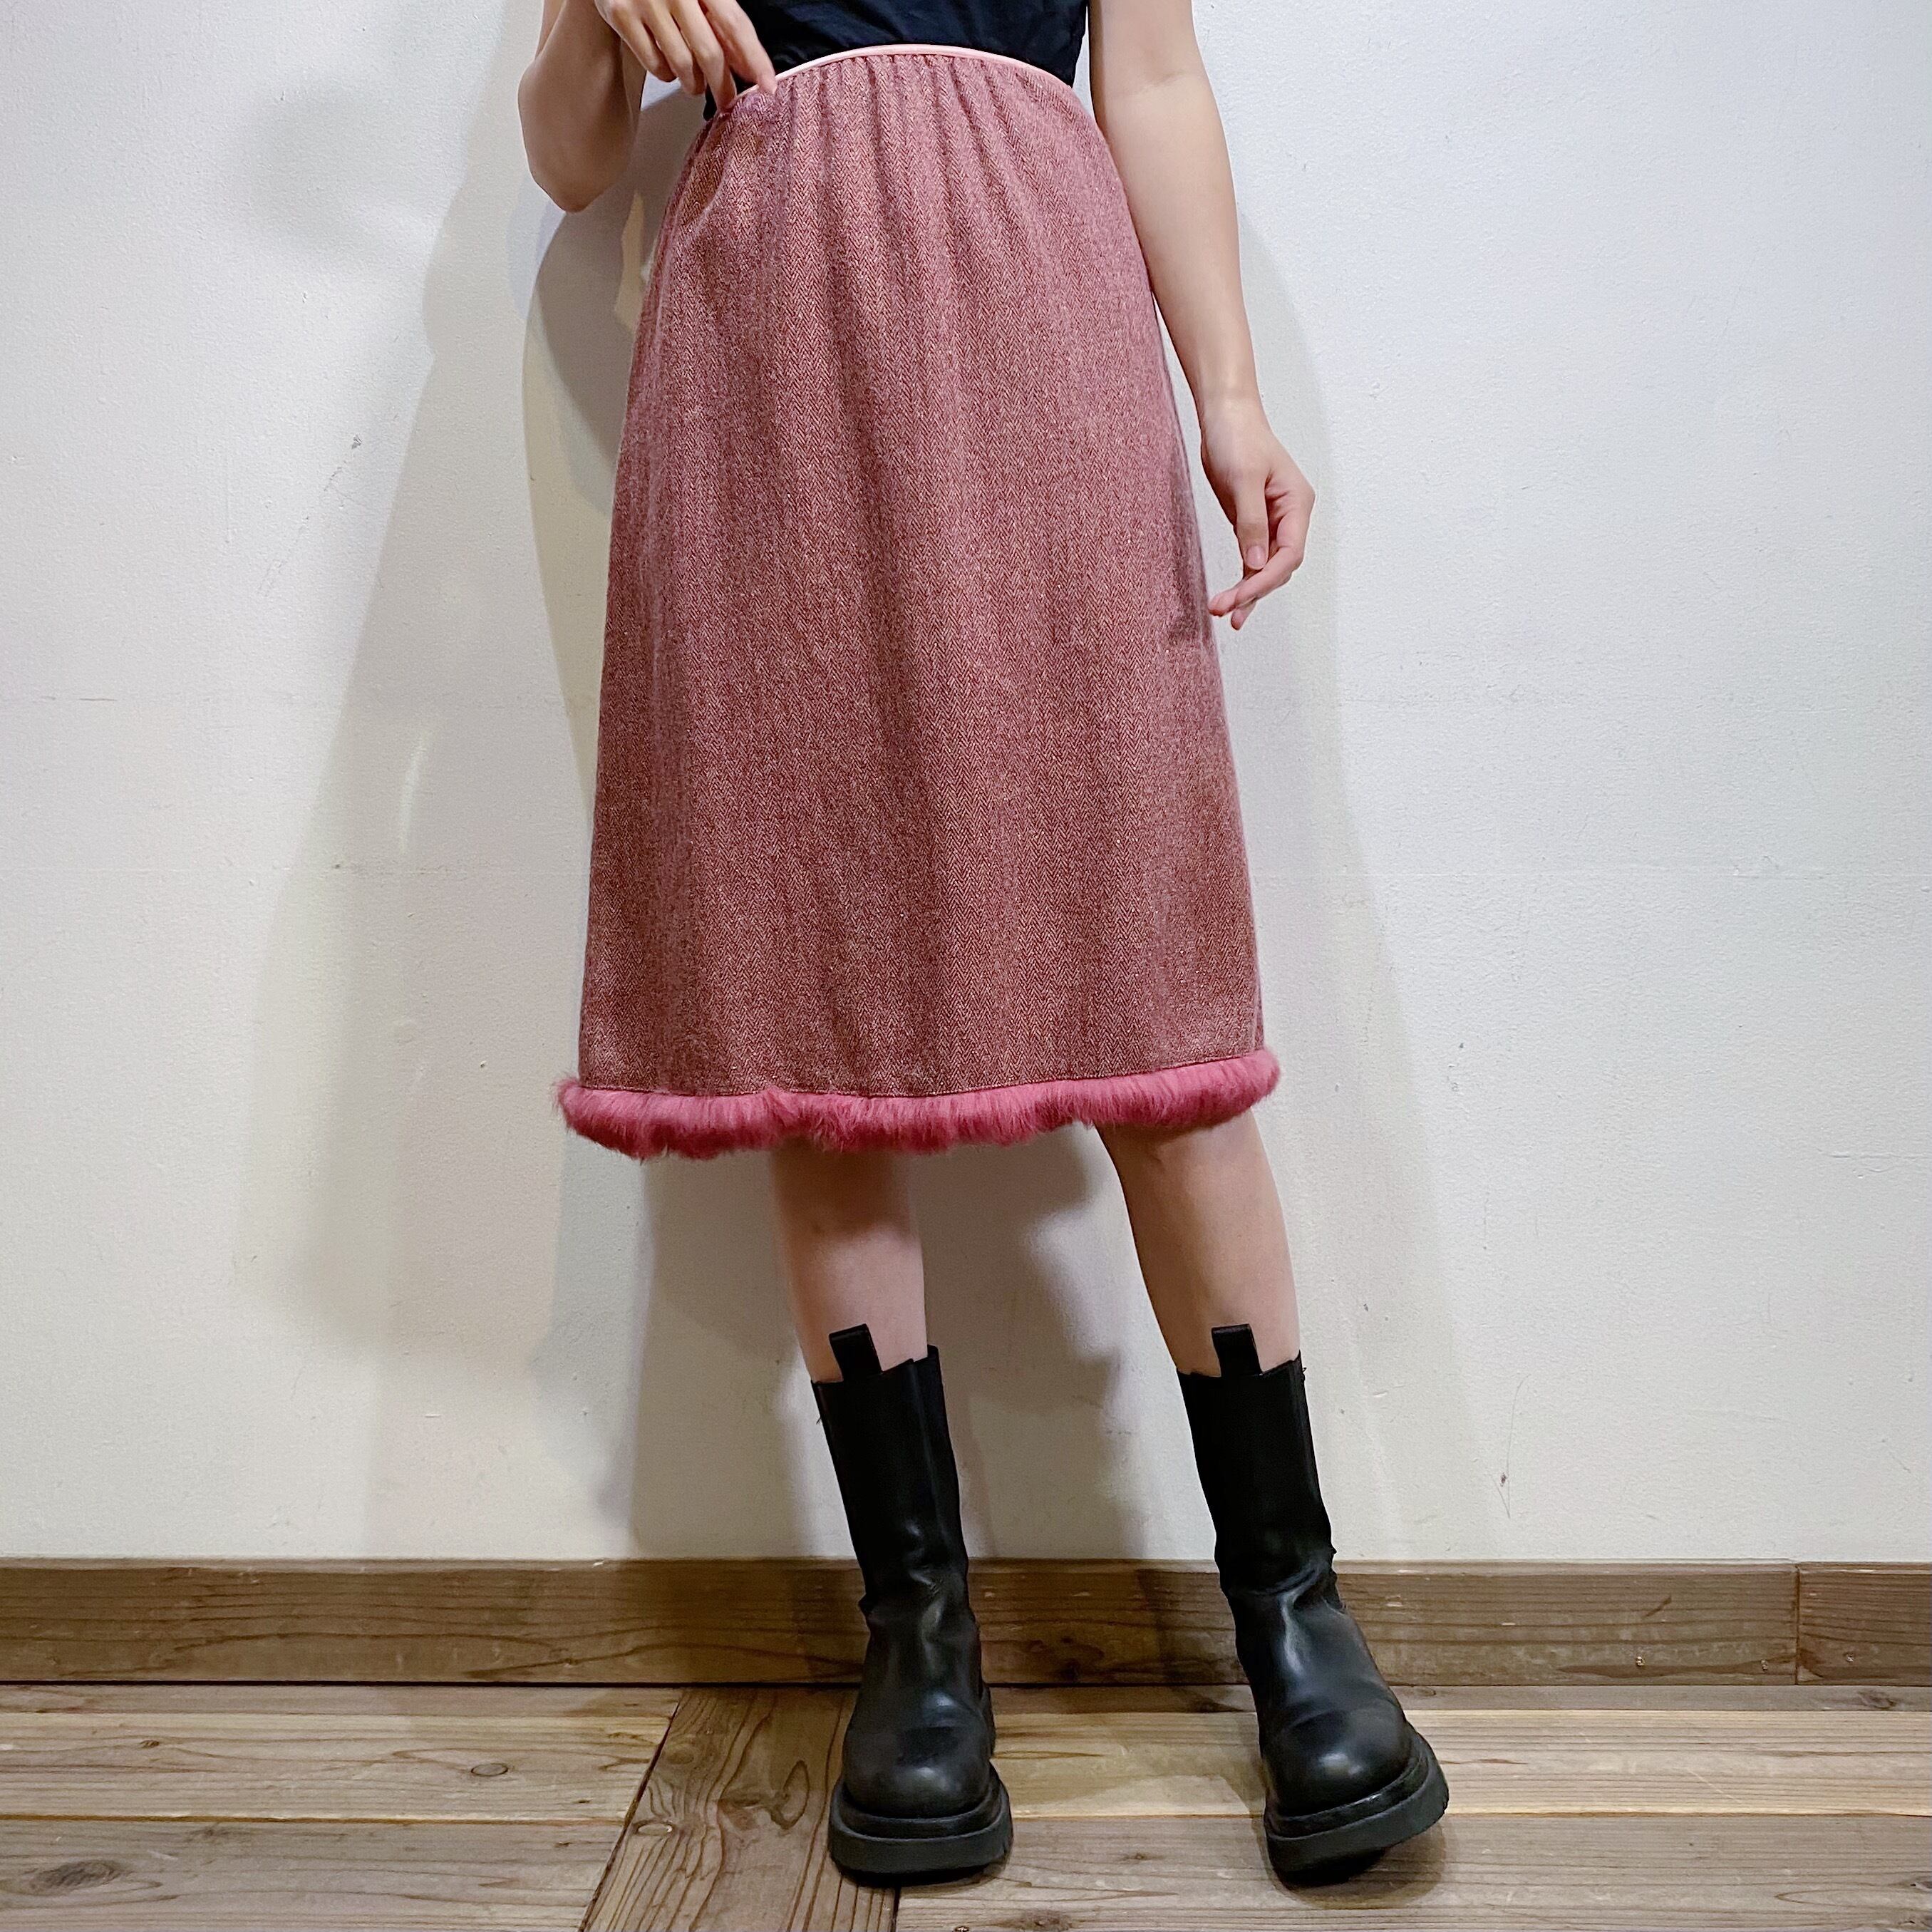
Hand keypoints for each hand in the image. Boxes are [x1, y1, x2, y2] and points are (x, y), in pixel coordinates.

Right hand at [595, 0, 775, 107]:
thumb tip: (746, 65)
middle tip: (727, 101)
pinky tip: (669, 65)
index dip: (754, 58)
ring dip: (693, 83)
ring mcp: (646, 2)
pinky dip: (666, 74)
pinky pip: (654, 64)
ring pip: (681, 65)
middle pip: (709, 53)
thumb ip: (721, 19)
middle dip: (722, 86)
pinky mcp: (621, 14)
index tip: (768, 85)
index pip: (735, 24)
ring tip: (694, 82)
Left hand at [1198, 398, 1313, 630]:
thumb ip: (1251, 522)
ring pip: (1264, 568)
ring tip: (1223, 613)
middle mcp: (1289, 517)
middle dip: (1253, 591)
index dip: (1266, 579)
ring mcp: (1272, 522)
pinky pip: (1251, 560)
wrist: (1225, 417)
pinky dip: (1242, 580)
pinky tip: (1230, 600)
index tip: (1241, 596)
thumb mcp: (1244, 478)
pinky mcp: (1252, 524)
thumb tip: (1254, 565)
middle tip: (1224, 611)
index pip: (1289, 554)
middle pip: (1278, 566)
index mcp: (1297, 504)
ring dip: (1246, 592)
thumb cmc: (1238, 437)